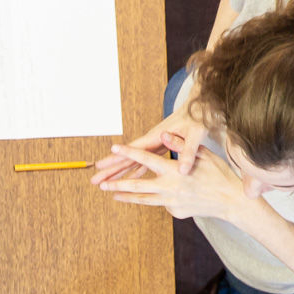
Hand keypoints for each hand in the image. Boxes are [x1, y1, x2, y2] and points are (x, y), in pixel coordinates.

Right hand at [89, 108, 210, 182]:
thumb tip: (183, 169)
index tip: (102, 163)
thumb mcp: (195, 135)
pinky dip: (133, 173)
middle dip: (110, 169)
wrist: (199, 110)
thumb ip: (188, 151)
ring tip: (103, 183)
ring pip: (131, 162)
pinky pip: (142, 165)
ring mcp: (152, 146)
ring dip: (117, 173)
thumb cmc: (197, 121)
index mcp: (156, 137)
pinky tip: (126, 181)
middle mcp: (150, 142)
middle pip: (126, 158)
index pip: (133, 149)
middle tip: (94, 180)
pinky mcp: (157, 150)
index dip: (118, 157)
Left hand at [96, 144, 246, 222]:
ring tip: (112, 194)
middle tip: (101, 184)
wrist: (230, 201)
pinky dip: (155, 198)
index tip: (114, 148)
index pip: (146, 159)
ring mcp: (171, 202)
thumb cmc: (218, 173)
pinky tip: (156, 195)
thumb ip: (179, 145)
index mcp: (174, 171)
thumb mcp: (201, 154)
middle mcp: (169, 188)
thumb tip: (163, 134)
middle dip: (117, 183)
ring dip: (126, 196)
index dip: (129, 152)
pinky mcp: (175, 212)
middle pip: (137, 185)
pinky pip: (160, 203)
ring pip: (143, 199)